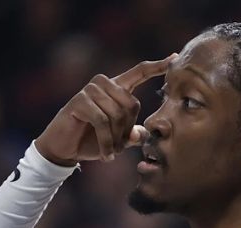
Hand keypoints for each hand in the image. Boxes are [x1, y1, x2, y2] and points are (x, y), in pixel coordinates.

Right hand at [34, 54, 174, 165]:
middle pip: (131, 104)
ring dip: (116, 139)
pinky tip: (106, 154)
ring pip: (117, 114)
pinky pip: (102, 121)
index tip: (176, 59)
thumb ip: (132, 134)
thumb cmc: (91, 141)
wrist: (63, 149)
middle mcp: (104, 84)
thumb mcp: (117, 139)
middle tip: (120, 147)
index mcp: (116, 88)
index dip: (158, 66)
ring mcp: (91, 90)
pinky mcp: (79, 100)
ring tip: (111, 151)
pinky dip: (106, 141)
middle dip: (127, 130)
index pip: (139, 72)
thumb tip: (141, 134)